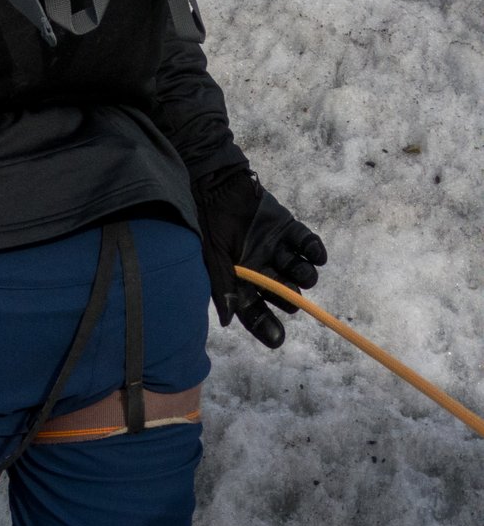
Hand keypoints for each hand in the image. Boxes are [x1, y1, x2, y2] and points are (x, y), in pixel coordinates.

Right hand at [196, 168, 326, 347]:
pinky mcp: (290, 230)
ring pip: (301, 272)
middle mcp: (261, 269)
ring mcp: (277, 249)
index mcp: (240, 281)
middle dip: (289, 297)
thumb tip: (228, 321)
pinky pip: (310, 246)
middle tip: (287, 293)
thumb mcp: (211, 259)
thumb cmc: (208, 225)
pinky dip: (316, 252)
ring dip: (305, 275)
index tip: (277, 339)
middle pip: (283, 294)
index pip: (254, 310)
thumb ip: (222, 287)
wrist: (216, 186)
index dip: (265, 326)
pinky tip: (316, 256)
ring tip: (301, 271)